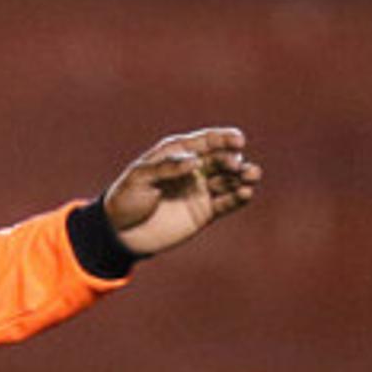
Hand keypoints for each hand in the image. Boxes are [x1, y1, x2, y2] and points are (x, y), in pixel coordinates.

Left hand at [104, 127, 262, 256]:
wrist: (120, 233)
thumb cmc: (125, 199)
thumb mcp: (139, 178)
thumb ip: (166, 167)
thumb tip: (195, 161)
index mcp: (177, 153)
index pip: (206, 141)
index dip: (224, 138)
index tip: (238, 140)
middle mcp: (194, 169)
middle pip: (222, 159)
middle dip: (232, 159)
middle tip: (234, 165)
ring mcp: (201, 190)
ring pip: (230, 179)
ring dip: (244, 175)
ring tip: (251, 175)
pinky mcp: (206, 211)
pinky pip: (228, 202)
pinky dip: (239, 197)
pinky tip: (245, 192)